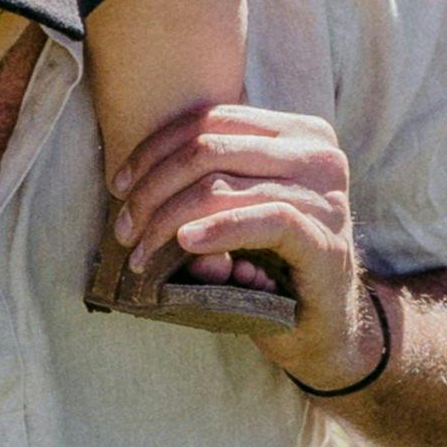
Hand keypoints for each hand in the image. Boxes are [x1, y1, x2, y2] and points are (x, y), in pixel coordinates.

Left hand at [111, 100, 370, 385]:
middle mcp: (318, 154)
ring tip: (141, 253)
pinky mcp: (326, 241)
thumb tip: (130, 184)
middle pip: (210, 150)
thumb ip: (203, 181)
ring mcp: (327, 197)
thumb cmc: (270, 263)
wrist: (321, 326)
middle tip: (124, 229)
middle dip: (153, 189)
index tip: (119, 185)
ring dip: (169, 220)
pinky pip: (266, 220)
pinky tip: (185, 243)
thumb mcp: (236, 210)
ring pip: (224, 186)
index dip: (155, 149)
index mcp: (297, 134)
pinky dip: (218, 230)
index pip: (212, 120)